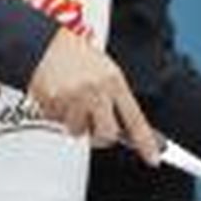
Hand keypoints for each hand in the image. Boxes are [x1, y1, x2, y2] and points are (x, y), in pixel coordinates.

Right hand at [28, 28, 160, 165]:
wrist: (47, 42)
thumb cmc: (78, 56)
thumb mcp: (105, 71)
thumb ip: (115, 98)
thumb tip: (125, 130)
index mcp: (113, 81)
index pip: (135, 119)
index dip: (145, 142)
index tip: (153, 159)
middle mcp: (96, 90)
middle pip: (106, 135)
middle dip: (100, 135)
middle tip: (93, 123)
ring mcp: (73, 97)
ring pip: (78, 131)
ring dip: (75, 121)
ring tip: (71, 99)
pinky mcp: (52, 102)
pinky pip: (57, 122)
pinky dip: (57, 113)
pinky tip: (58, 95)